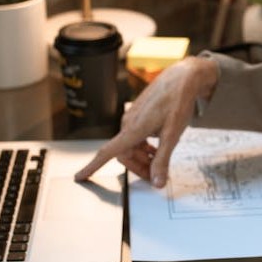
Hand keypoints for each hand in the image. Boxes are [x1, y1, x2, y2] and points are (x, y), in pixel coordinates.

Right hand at [74, 55, 219, 187]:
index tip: (78, 177)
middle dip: (138, 167)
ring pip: (131, 146)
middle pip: (124, 155)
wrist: (182, 78)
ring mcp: (132, 117)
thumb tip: (157, 184)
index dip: (92, 166)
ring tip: (159, 161)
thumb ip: (162, 160)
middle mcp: (128, 123)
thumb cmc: (177, 102)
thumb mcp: (173, 135)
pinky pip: (135, 136)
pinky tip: (157, 148)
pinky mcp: (139, 113)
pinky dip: (144, 146)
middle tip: (156, 176)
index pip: (107, 152)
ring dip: (142, 157)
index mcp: (133, 129)